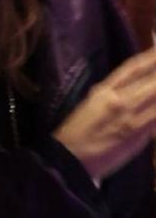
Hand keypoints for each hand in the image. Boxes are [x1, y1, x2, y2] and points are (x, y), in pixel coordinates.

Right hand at [55, 47, 155, 178]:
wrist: (70, 160)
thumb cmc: (77, 131)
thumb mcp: (91, 103)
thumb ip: (115, 93)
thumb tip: (138, 86)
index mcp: (104, 90)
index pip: (133, 68)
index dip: (151, 57)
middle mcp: (120, 101)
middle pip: (153, 82)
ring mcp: (132, 119)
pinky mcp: (140, 136)